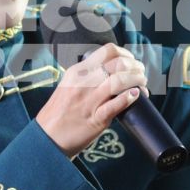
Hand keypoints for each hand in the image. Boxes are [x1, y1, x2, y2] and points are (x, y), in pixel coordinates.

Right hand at [37, 43, 147, 157]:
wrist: (47, 138)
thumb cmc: (59, 113)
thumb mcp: (68, 85)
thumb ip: (86, 77)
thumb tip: (108, 71)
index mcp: (77, 72)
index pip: (107, 51)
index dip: (125, 54)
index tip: (131, 61)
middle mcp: (84, 83)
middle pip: (119, 64)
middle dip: (136, 67)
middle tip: (141, 74)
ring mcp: (90, 100)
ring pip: (120, 81)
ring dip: (137, 81)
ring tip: (143, 85)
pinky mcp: (96, 118)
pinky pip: (117, 104)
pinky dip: (130, 97)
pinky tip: (136, 95)